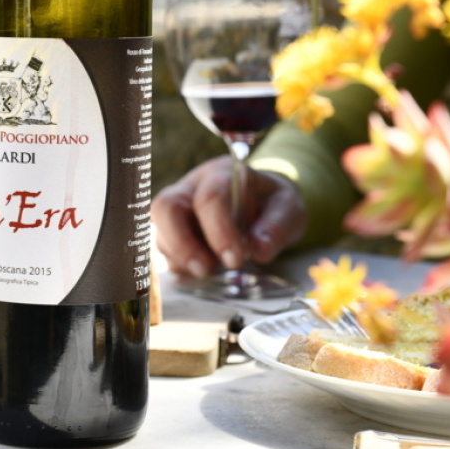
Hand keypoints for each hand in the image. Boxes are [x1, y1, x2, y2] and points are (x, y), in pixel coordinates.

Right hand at [151, 156, 306, 278]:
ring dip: (183, 259)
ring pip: (162, 232)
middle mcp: (190, 189)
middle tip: (205, 270)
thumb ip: (277, 226)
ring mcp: (177, 211)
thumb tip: (259, 250)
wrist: (262, 202)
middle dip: (182, 244)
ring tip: (213, 273)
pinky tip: (205, 274)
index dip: (219, 230)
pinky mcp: (172, 233)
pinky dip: (181, 267)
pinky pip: (165, 251)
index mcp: (221, 174)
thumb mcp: (288, 208)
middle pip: (165, 207)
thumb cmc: (271, 202)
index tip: (236, 259)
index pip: (209, 197)